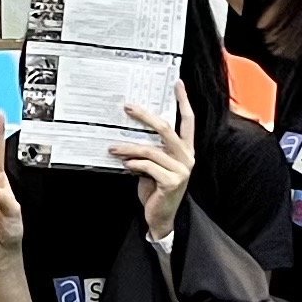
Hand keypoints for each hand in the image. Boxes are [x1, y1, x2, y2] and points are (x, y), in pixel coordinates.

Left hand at [108, 86, 193, 245]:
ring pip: (151, 149)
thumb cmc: (156, 189)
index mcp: (186, 150)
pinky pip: (148, 166)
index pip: (188, 121)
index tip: (177, 84)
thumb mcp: (154, 165)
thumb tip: (130, 132)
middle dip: (145, 116)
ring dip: (129, 147)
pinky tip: (125, 165)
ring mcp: (181, 170)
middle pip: (166, 128)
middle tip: (128, 107)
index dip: (183, 101)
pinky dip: (133, 164)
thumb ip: (150, 149)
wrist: (161, 217)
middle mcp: (187, 157)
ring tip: (113, 147)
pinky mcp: (172, 182)